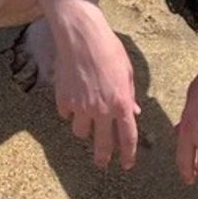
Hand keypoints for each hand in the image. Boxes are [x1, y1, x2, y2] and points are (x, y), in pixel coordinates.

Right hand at [51, 0, 140, 169]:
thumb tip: (133, 112)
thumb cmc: (108, 48)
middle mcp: (101, 109)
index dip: (128, 155)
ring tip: (86, 120)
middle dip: (103, 158)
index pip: (128, 137)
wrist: (80, 34)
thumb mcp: (126, 70)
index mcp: (121, 102)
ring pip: (81, 133)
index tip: (127, 164)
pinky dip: (69, 111)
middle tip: (102, 163)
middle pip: (103, 145)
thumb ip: (129, 94)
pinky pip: (66, 114)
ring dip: (85, 130)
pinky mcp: (63, 99)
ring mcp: (81, 106)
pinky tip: (72, 100)